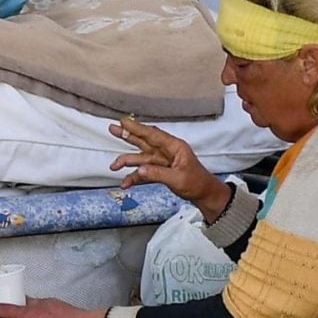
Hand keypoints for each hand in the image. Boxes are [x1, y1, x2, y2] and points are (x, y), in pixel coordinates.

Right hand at [110, 118, 226, 212]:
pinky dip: (135, 178)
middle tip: (113, 129)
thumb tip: (140, 170)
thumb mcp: (178, 179)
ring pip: (141, 158)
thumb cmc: (197, 183)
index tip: (124, 121)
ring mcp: (162, 162)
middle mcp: (167, 152)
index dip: (137, 128)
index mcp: (175, 147)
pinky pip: (144, 173)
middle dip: (128, 135)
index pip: (153, 135)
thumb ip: (158, 174)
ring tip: (114, 165)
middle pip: (144, 141)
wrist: (204, 195)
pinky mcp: (160, 172)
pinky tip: (126, 183)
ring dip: (127, 161)